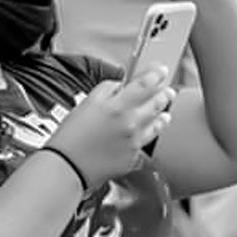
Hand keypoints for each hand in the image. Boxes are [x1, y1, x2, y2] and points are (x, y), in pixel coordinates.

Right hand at [47, 66, 176, 186]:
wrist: (68, 166)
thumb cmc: (71, 137)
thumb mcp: (86, 103)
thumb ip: (107, 90)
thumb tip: (120, 86)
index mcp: (118, 106)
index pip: (145, 84)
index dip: (155, 74)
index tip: (160, 70)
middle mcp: (130, 123)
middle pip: (156, 103)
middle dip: (164, 94)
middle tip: (167, 90)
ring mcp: (134, 142)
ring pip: (156, 125)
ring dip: (162, 115)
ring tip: (165, 112)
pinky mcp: (133, 158)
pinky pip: (146, 143)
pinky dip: (150, 135)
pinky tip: (151, 131)